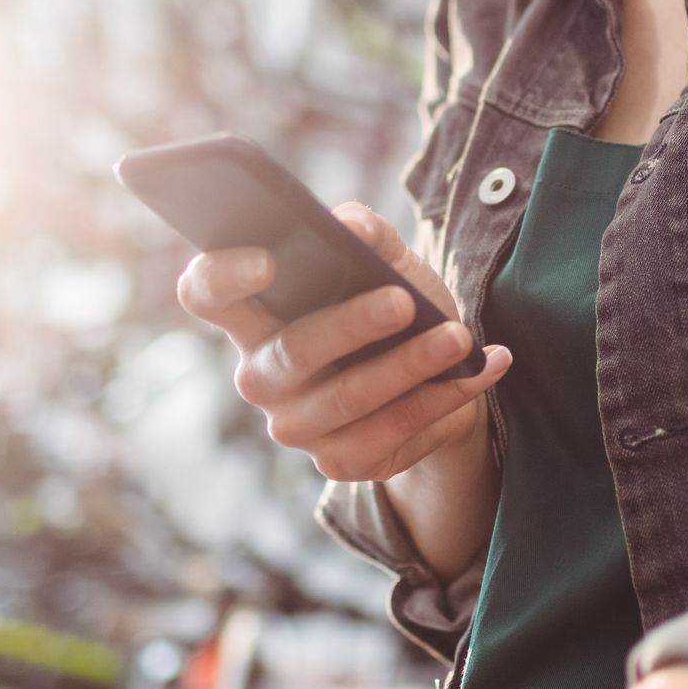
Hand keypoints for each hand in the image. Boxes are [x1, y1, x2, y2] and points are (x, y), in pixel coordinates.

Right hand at [178, 202, 511, 484]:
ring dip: (409, 366)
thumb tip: (348, 227)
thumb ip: (365, 232)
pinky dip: (442, 400)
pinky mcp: (339, 460)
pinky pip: (389, 434)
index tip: (267, 260)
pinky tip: (483, 369)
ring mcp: (295, 425)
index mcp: (252, 315)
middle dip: (349, 326)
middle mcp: (260, 375)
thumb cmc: (396, 302)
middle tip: (403, 301)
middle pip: (288, 353)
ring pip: (346, 399)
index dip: (221, 277)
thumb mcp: (386, 258)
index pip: (204, 293)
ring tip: (459, 338)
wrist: (442, 372)